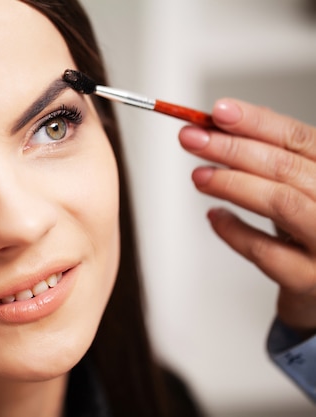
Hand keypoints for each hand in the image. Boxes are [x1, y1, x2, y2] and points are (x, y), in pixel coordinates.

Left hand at [179, 98, 315, 335]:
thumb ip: (272, 158)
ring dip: (232, 183)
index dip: (257, 122)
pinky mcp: (309, 280)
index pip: (299, 138)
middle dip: (232, 149)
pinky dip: (233, 231)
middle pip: (286, 167)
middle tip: (191, 138)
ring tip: (199, 175)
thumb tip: (221, 123)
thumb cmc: (309, 229)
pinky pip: (264, 250)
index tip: (218, 111)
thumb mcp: (301, 186)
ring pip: (280, 203)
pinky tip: (214, 217)